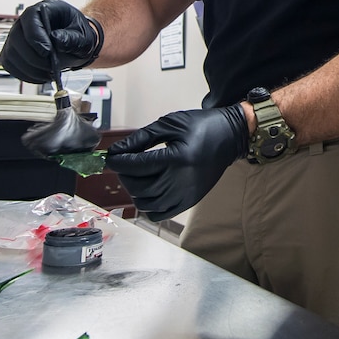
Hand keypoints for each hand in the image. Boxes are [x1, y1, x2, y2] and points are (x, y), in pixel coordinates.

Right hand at [0, 0, 102, 82]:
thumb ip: (72, 38)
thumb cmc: (77, 35)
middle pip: (16, 37)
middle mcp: (25, 22)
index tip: (47, 52)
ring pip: (11, 54)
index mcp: (43, 10)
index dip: (36, 36)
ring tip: (48, 74)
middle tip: (50, 68)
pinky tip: (40, 76)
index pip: (30, 18)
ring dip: (29, 69)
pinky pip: (10, 65)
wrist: (74, 43)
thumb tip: (56, 40)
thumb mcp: (83, 35)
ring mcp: (16, 37)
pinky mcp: (13, 52)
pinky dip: (25, 75)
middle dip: (33, 57)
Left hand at [105, 105, 248, 221]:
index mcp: (178, 158)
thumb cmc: (199, 126)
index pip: (138, 166)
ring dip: (133, 191)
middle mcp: (182, 181)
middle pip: (139, 187)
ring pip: (146, 204)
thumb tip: (116, 150)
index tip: (109, 157)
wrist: (229, 137)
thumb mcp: (169, 124)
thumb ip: (141, 138)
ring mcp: (186, 195)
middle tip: (121, 163)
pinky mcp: (189, 202)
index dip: (118, 162)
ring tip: (133, 175)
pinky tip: (146, 188)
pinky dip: (147, 205)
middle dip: (123, 176)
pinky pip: (159, 213)